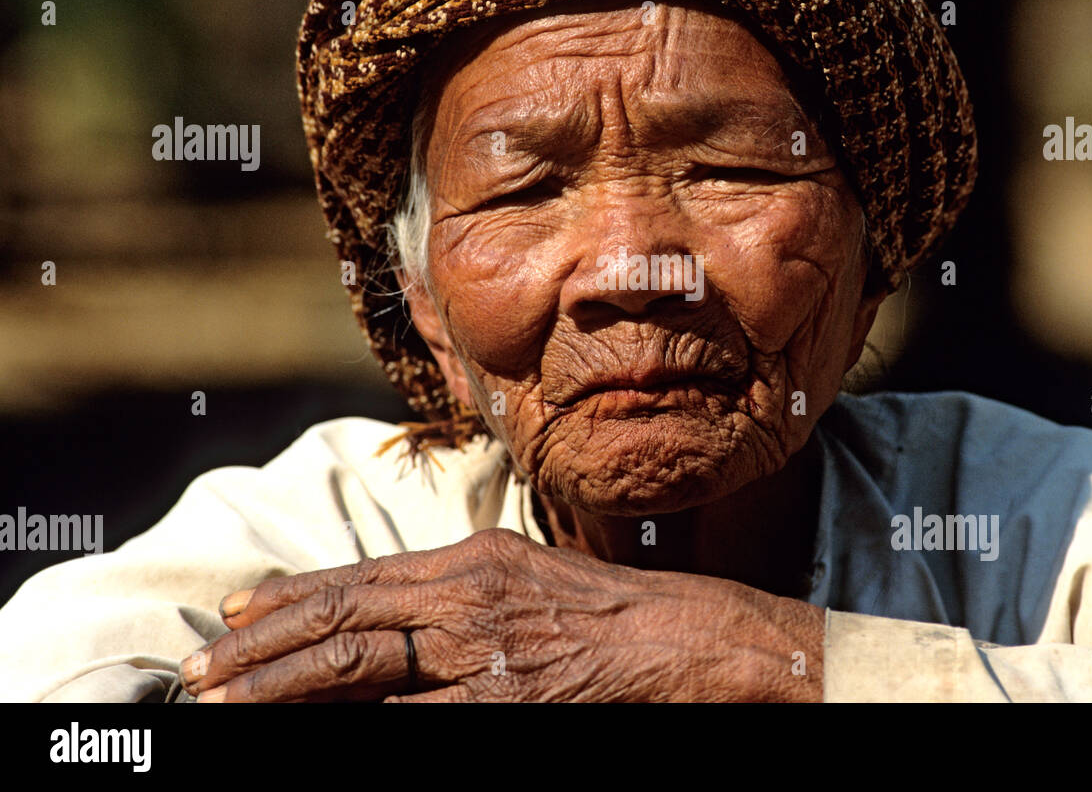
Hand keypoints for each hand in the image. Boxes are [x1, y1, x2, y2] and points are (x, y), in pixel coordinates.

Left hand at [180, 528, 823, 701]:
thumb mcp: (529, 577)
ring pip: (358, 667)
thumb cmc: (612, 611)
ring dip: (281, 689)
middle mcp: (468, 596)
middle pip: (343, 620)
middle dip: (261, 650)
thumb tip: (393, 616)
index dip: (289, 599)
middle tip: (201, 675)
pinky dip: (355, 727)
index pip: (359, 578)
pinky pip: (413, 719)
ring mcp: (484, 652)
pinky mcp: (505, 702)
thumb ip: (460, 591)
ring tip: (224, 707)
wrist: (686, 637)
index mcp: (473, 558)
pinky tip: (314, 737)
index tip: (234, 618)